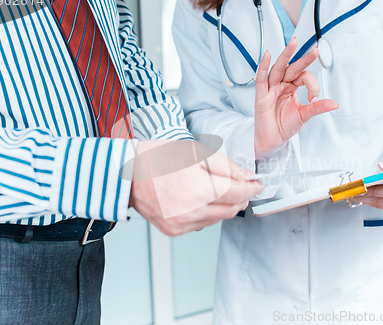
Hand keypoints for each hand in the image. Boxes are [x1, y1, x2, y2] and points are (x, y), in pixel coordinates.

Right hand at [129, 139, 263, 235]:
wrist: (125, 174)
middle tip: (240, 185)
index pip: (239, 193)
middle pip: (232, 209)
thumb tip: (247, 177)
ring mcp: (182, 224)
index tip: (258, 184)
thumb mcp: (195, 152)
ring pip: (218, 219)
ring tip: (215, 188)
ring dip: (225, 206)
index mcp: (199, 189)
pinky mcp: (174, 230)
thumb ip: (226, 166)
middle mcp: (192, 211)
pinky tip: (199, 199)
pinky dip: (207, 213)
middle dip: (241, 197)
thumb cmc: (157, 158)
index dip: (252, 188)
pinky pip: (201, 224)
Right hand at [254, 38, 338, 158]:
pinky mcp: (261, 96)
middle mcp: (280, 85)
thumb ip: (318, 107)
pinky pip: (261, 79)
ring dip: (285, 55)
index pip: (303, 77)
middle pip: (292, 67)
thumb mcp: (305, 115)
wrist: (273, 140)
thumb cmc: (285, 126)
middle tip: (315, 49)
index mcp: (291, 87)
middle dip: (303, 58)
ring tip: (293, 43)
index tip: (314, 98)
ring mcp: (270, 89)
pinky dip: (263, 67)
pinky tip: (267, 55)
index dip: (312, 85)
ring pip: (277, 68)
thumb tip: (335, 104)